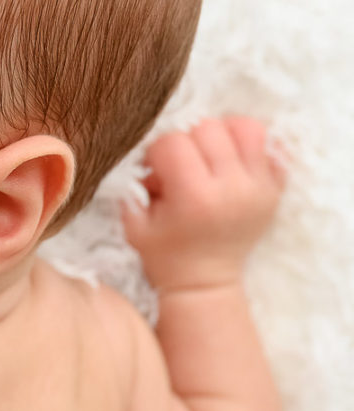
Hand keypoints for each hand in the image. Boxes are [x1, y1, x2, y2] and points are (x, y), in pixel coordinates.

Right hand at [121, 117, 285, 291]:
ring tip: (210, 155)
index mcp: (194, 198)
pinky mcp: (276, 190)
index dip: (157, 152)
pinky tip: (233, 162)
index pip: (173, 142)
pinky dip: (250, 147)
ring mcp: (260, 188)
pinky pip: (272, 147)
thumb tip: (149, 161)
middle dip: (187, 140)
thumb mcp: (134, 224)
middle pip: (208, 128)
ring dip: (222, 135)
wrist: (205, 282)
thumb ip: (133, 186)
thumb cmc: (164, 254)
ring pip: (246, 127)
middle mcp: (232, 189)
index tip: (155, 171)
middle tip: (182, 163)